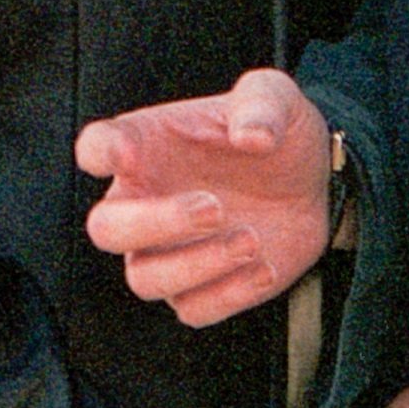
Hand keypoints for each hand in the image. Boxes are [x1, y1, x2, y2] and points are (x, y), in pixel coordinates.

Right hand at [78, 67, 331, 326]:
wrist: (311, 183)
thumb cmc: (276, 134)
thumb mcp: (275, 98)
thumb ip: (261, 105)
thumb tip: (253, 134)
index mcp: (147, 145)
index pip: (96, 147)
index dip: (100, 153)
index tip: (124, 153)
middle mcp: (146, 200)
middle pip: (107, 229)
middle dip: (155, 223)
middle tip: (213, 207)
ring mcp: (169, 251)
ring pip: (145, 279)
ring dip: (196, 264)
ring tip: (251, 239)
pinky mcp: (201, 288)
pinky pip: (192, 308)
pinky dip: (228, 294)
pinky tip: (264, 266)